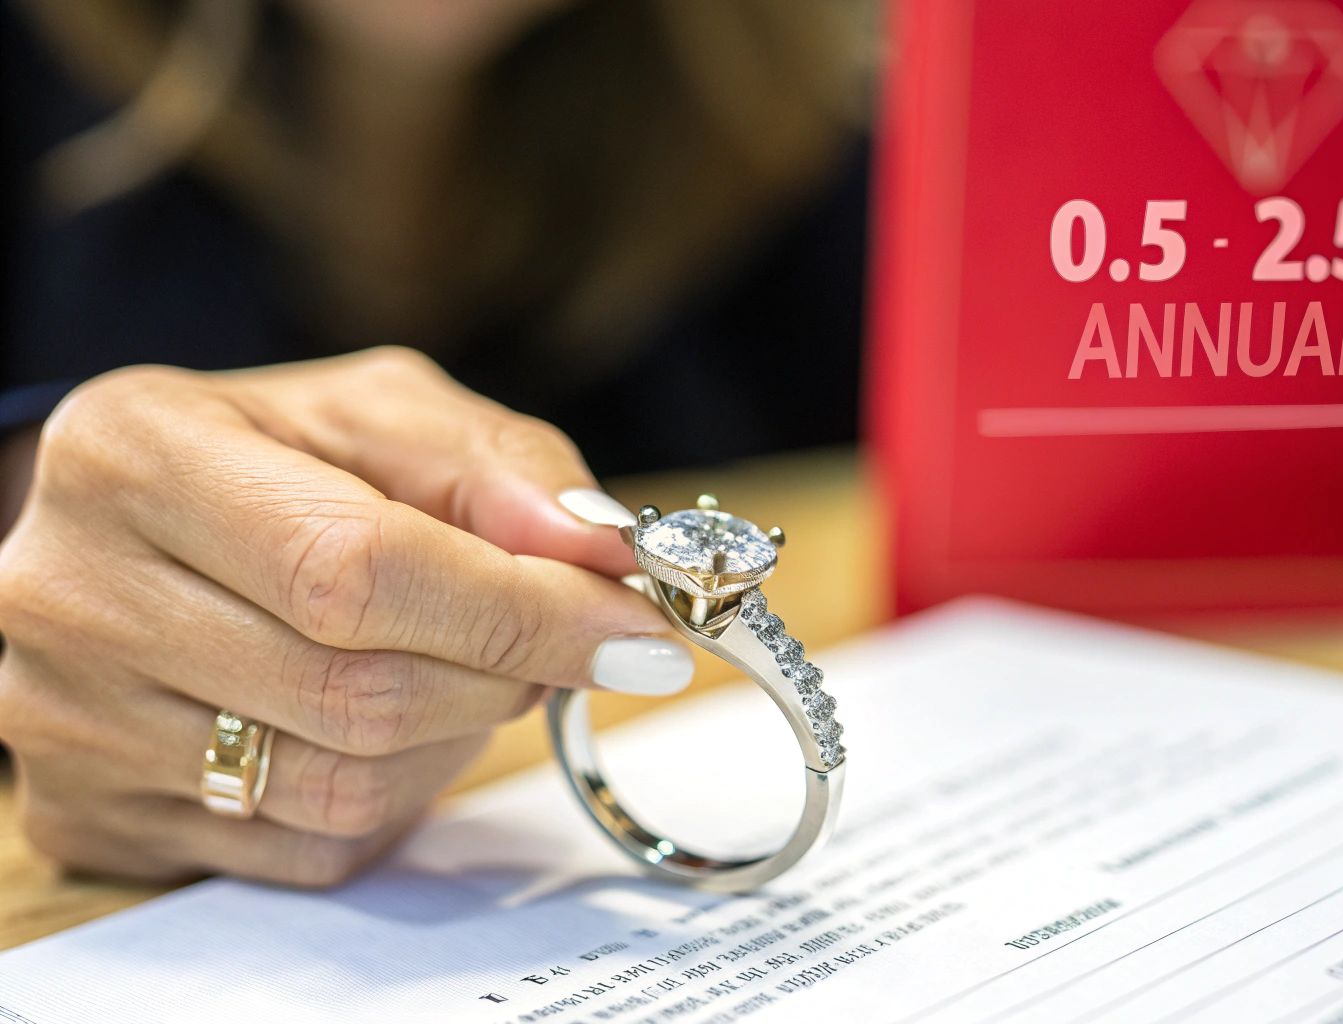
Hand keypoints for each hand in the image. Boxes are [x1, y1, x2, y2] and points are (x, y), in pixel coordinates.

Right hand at [0, 347, 690, 884]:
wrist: (131, 530)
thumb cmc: (272, 458)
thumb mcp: (383, 416)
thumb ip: (502, 464)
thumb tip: (598, 552)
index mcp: (137, 454)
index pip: (357, 568)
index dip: (520, 612)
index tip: (639, 630)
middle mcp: (74, 592)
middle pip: (359, 691)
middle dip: (502, 675)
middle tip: (557, 641)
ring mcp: (66, 720)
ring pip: (343, 786)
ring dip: (456, 736)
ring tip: (460, 665)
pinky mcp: (93, 815)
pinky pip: (311, 847)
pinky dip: (395, 794)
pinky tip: (385, 723)